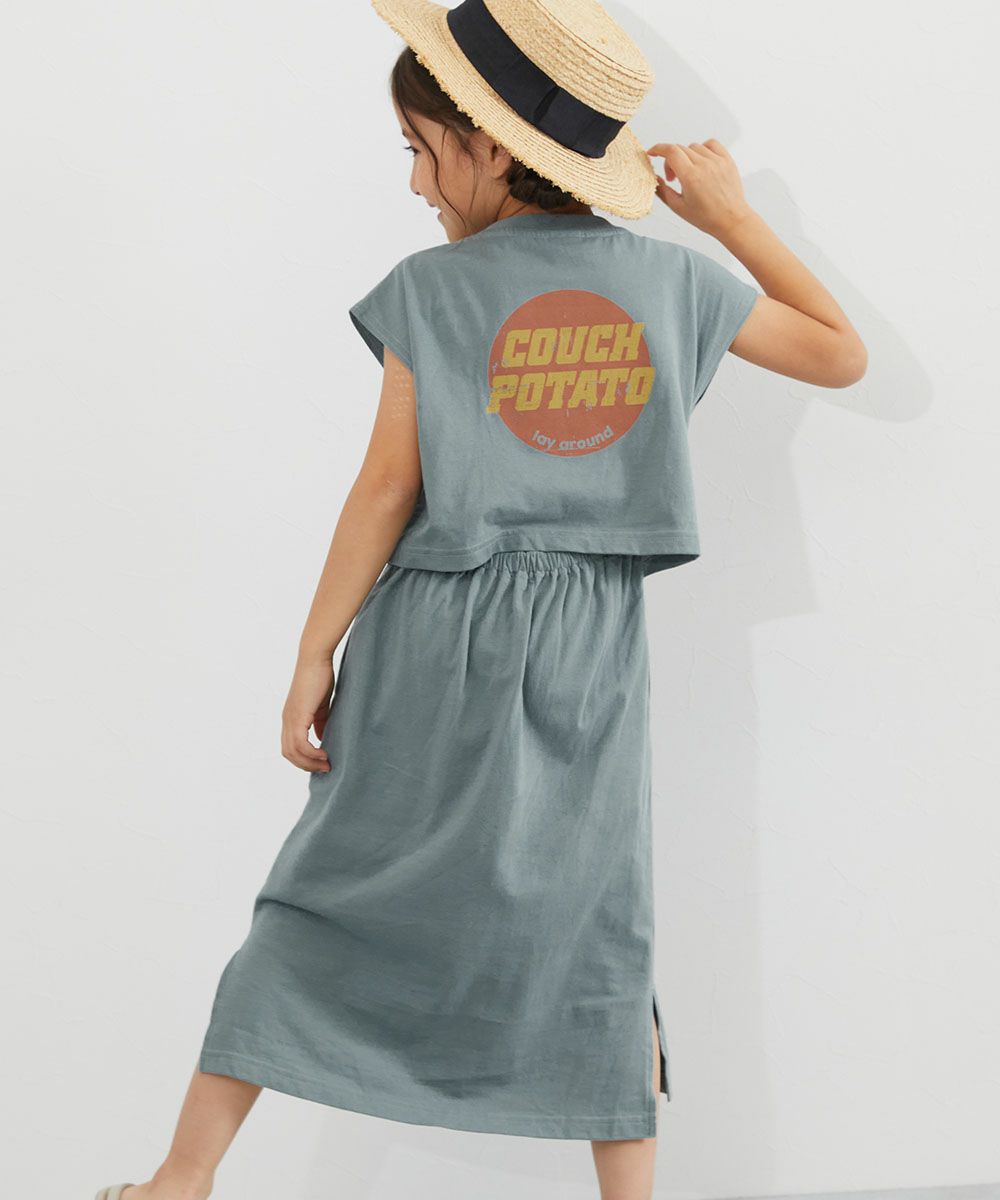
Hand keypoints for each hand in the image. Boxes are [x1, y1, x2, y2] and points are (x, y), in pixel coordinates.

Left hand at [281, 656, 334, 771]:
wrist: (315, 659)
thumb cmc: (320, 677)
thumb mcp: (321, 706)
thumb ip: (320, 722)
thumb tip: (323, 738)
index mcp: (290, 718)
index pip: (290, 747)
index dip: (303, 759)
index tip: (320, 763)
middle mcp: (286, 720)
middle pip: (288, 754)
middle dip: (306, 765)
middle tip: (325, 768)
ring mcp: (290, 718)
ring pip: (293, 752)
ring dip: (309, 762)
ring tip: (326, 764)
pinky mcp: (298, 715)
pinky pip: (300, 743)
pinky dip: (311, 753)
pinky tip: (324, 754)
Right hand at [646, 139, 753, 239]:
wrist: (731, 220)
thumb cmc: (706, 217)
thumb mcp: (678, 207)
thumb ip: (663, 191)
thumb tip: (654, 178)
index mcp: (691, 177)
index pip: (670, 151)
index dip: (658, 149)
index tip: (653, 152)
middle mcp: (704, 165)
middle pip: (680, 149)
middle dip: (671, 161)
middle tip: (673, 178)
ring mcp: (717, 161)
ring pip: (694, 147)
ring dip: (687, 157)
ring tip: (689, 173)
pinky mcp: (727, 160)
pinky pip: (711, 144)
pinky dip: (703, 149)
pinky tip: (702, 162)